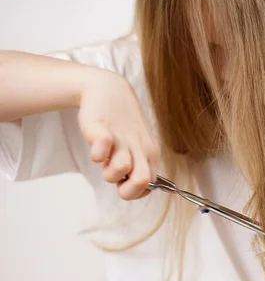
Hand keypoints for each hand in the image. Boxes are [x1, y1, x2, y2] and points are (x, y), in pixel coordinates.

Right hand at [78, 70, 159, 199]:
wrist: (109, 89)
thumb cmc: (123, 124)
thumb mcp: (138, 147)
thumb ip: (139, 168)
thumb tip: (139, 191)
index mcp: (150, 154)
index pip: (150, 185)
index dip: (135, 191)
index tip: (124, 182)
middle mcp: (140, 148)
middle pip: (142, 181)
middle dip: (126, 189)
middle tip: (115, 178)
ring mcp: (121, 138)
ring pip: (122, 168)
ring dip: (109, 172)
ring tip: (106, 160)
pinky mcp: (101, 127)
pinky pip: (103, 146)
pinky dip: (97, 153)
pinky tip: (97, 148)